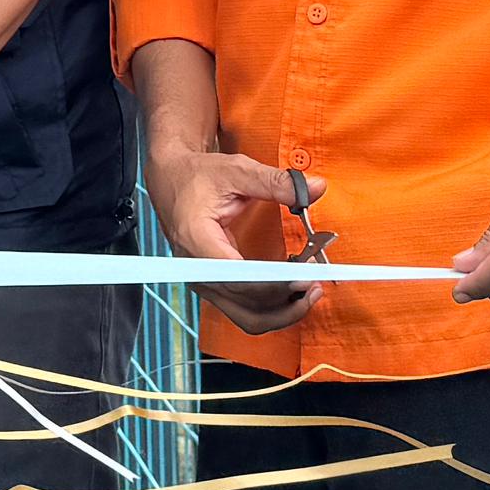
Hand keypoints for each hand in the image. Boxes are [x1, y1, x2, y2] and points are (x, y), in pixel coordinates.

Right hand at [143, 134, 312, 337]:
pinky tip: (293, 290)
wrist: (170, 180)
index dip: (275, 283)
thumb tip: (318, 188)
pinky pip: (245, 311)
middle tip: (317, 282)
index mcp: (197, 240)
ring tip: (311, 292)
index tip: (306, 276)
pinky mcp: (214, 286)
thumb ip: (277, 183)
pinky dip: (272, 307)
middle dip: (287, 299)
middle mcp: (198, 270)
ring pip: (248, 318)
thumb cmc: (197, 176)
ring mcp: (204, 282)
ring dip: (283, 312)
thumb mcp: (237, 171)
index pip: (239, 277)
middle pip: (247, 304)